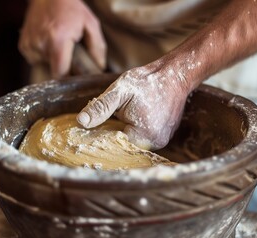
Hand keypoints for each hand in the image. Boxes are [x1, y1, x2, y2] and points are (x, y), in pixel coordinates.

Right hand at [18, 0, 105, 77]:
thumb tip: (100, 66)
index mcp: (57, 40)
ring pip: (44, 65)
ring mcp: (29, 44)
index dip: (68, 78)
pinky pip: (35, 59)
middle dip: (63, 65)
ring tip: (58, 43)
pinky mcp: (23, 45)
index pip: (60, 73)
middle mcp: (40, 44)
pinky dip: (42, 54)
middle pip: (53, 70)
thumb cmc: (71, 8)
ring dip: (52, 59)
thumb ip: (97, 46)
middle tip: (69, 52)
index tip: (75, 77)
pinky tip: (48, 41)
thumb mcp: (90, 23)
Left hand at [76, 60, 192, 149]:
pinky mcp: (165, 135)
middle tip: (114, 114)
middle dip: (114, 131)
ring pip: (134, 141)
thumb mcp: (120, 91)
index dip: (102, 135)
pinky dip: (137, 128)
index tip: (95, 125)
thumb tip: (81, 121)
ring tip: (127, 113)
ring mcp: (162, 140)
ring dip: (126, 130)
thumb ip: (101, 107)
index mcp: (142, 136)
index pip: (114, 145)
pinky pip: (144, 137)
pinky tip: (136, 115)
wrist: (175, 74)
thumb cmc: (147, 81)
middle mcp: (155, 144)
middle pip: (124, 145)